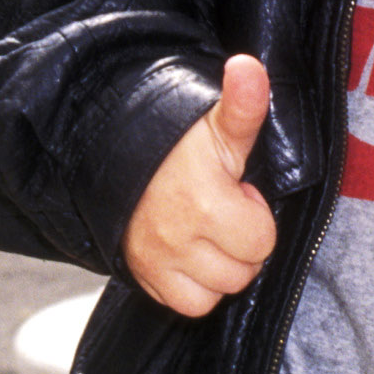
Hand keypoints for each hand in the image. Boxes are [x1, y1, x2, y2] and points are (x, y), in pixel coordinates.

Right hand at [121, 54, 276, 315]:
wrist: (111, 153)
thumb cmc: (172, 139)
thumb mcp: (214, 122)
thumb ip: (242, 104)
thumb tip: (249, 68)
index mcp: (204, 201)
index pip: (262, 240)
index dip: (255, 214)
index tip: (236, 191)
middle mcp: (178, 239)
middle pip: (243, 271)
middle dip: (242, 243)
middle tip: (222, 210)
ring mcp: (158, 261)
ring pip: (218, 292)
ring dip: (222, 268)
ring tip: (208, 233)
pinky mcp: (143, 276)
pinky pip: (189, 305)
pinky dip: (197, 288)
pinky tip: (193, 256)